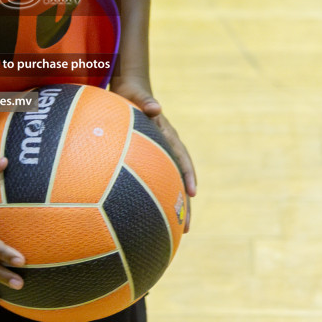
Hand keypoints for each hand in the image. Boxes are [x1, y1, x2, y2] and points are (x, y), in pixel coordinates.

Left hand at [110, 76, 197, 230]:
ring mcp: (159, 154)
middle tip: (187, 227)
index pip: (181, 157)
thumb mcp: (136, 95)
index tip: (192, 193)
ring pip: (170, 182)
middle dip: (185, 203)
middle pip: (180, 178)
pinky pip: (155, 180)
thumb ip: (145, 101)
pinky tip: (151, 215)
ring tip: (176, 230)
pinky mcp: (148, 158)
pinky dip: (157, 196)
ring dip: (174, 205)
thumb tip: (155, 107)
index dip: (188, 175)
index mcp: (166, 134)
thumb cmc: (131, 93)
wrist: (129, 91)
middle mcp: (167, 146)